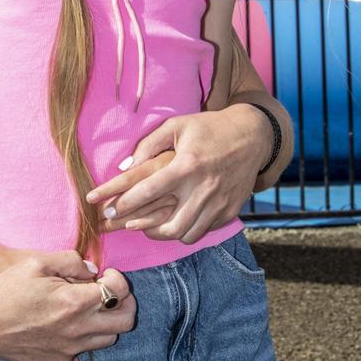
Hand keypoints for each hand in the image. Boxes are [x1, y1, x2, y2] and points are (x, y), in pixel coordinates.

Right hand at [0, 252, 135, 360]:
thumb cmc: (7, 290)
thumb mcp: (36, 262)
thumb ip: (70, 260)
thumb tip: (92, 269)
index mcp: (75, 302)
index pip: (119, 291)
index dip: (119, 278)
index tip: (107, 274)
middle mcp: (78, 330)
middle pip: (125, 321)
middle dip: (125, 302)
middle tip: (111, 290)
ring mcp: (70, 350)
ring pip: (108, 338)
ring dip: (106, 320)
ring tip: (89, 305)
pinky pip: (83, 350)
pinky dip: (84, 335)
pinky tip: (67, 322)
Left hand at [90, 106, 269, 243]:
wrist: (252, 136)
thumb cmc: (207, 128)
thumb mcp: (176, 126)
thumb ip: (148, 145)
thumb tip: (124, 167)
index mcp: (186, 166)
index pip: (148, 191)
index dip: (124, 203)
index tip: (108, 208)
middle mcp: (203, 189)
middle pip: (168, 225)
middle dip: (142, 229)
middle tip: (126, 224)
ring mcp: (219, 204)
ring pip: (187, 235)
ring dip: (164, 234)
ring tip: (148, 227)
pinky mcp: (229, 212)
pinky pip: (203, 232)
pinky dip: (187, 231)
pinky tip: (174, 222)